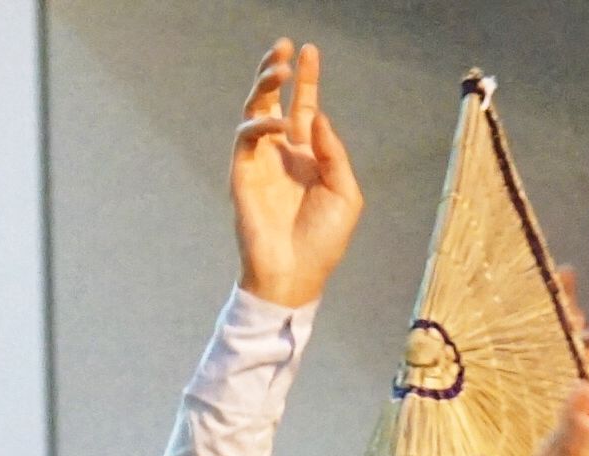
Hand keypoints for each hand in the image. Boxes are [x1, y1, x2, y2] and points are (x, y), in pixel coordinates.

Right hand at [229, 40, 359, 309]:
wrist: (296, 274)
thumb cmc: (324, 240)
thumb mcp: (346, 191)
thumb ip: (333, 152)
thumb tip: (315, 116)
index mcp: (307, 155)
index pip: (304, 107)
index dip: (307, 79)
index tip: (309, 50)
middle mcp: (281, 154)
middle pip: (273, 102)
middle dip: (275, 72)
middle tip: (283, 48)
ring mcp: (259, 165)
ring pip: (253, 114)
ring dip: (262, 88)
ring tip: (278, 69)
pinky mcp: (242, 179)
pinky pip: (245, 142)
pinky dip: (261, 128)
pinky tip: (282, 127)